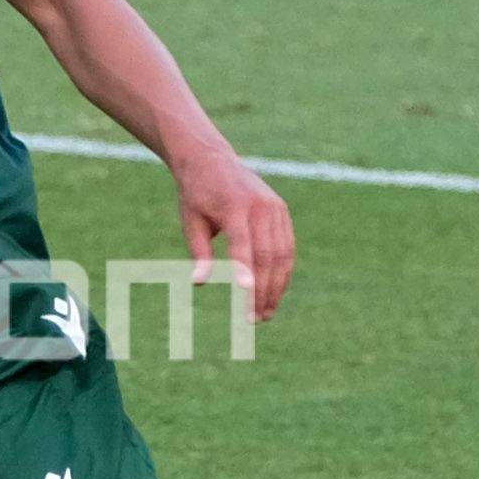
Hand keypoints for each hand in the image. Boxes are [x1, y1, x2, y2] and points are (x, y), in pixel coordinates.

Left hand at [170, 144, 294, 322]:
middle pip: (267, 255)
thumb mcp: (191, 221)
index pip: (243, 246)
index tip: (246, 299)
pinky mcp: (281, 211)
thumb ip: (199, 252)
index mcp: (235, 206)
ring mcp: (275, 207)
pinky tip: (274, 292)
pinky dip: (283, 271)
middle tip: (254, 319)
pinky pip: (287, 246)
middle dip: (263, 290)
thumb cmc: (196, 194)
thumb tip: (199, 283)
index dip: (245, 273)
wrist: (211, 159)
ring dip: (277, 287)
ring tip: (266, 313)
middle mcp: (261, 206)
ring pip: (282, 254)